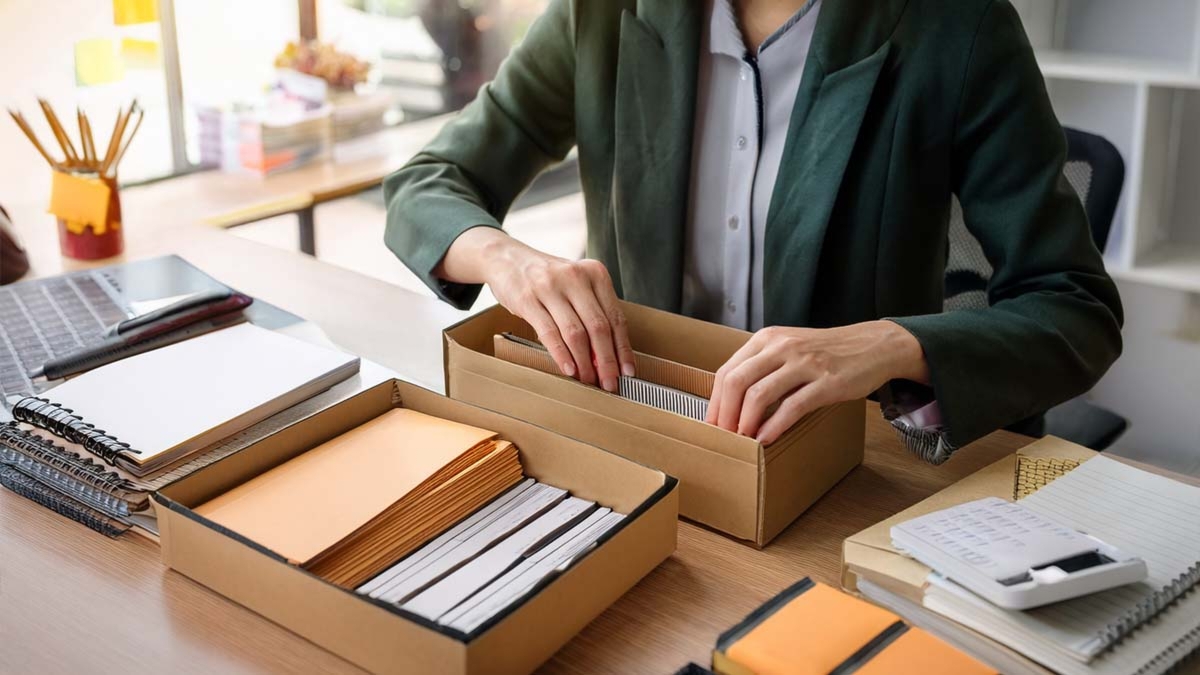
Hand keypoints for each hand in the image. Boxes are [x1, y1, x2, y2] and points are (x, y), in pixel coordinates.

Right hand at [457, 230, 634, 390]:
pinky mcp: (527, 298)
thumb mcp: (577, 285)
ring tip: (589, 380)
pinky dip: (561, 355)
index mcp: (595, 273)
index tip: (628, 372)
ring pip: (575, 332)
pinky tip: (569, 369)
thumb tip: (608, 357)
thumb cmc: (548, 279)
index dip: (623, 349)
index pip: (616, 317)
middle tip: (610, 383)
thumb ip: (593, 314)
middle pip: (598, 327)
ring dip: (584, 362)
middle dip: (606, 361)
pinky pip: (549, 333)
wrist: (508, 259)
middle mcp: (575, 276)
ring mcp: (550, 287)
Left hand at [706, 321, 929, 444]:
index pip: (727, 371)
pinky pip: (791, 407)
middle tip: (723, 437)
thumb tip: (732, 404)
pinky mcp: (827, 382)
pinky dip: (774, 426)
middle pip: (737, 382)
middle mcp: (782, 347)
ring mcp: (805, 363)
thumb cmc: (827, 352)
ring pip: (759, 395)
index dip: (715, 402)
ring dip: (745, 423)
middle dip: (725, 415)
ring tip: (743, 441)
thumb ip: (762, 366)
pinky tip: (767, 439)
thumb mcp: (789, 347)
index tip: (712, 425)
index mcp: (767, 339)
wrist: (873, 346)